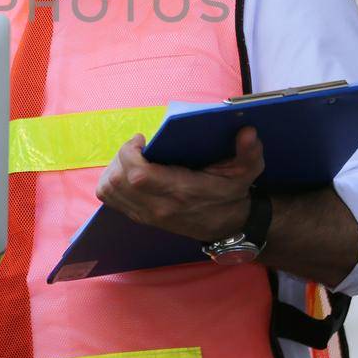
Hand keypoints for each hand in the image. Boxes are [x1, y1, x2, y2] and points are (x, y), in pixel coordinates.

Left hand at [96, 126, 263, 241]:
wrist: (228, 226)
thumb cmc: (232, 193)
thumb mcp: (247, 171)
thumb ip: (249, 152)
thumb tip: (248, 131)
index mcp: (180, 192)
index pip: (136, 176)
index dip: (129, 153)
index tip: (142, 139)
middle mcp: (159, 206)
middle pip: (116, 182)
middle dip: (120, 157)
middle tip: (138, 146)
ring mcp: (147, 214)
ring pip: (108, 191)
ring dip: (113, 168)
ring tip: (132, 157)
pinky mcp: (141, 217)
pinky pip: (111, 199)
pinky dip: (113, 181)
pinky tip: (130, 170)